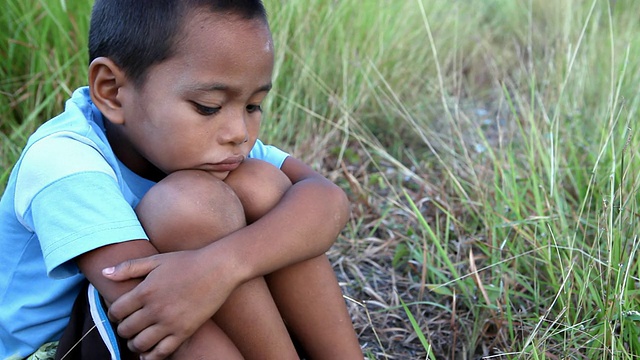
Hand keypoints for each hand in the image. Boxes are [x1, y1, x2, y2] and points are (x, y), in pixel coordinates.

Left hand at [102, 249, 237, 358]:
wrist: (218, 268)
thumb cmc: (187, 261)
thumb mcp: (156, 260)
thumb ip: (129, 267)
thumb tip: (104, 273)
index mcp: (145, 290)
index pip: (116, 311)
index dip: (114, 313)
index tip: (120, 313)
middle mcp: (154, 309)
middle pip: (125, 329)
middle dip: (123, 329)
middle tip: (129, 326)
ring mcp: (170, 322)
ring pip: (140, 344)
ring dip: (134, 344)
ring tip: (137, 339)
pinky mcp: (184, 331)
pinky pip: (161, 352)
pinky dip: (151, 356)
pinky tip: (149, 353)